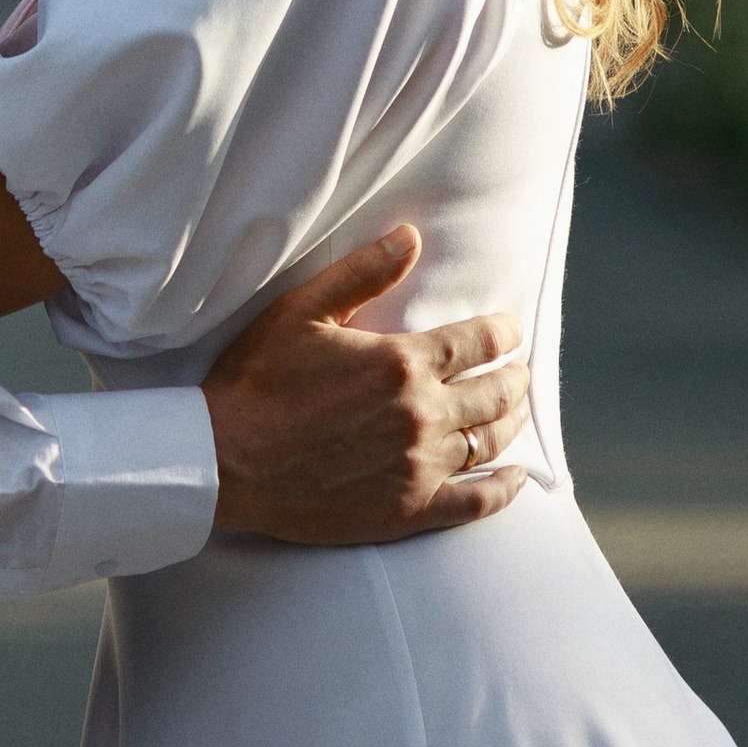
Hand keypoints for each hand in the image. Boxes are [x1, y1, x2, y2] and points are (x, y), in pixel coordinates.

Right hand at [203, 223, 531, 544]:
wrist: (227, 461)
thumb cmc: (257, 380)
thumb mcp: (304, 310)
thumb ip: (363, 272)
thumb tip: (411, 236)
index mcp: (400, 362)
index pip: (476, 342)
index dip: (502, 333)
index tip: (511, 330)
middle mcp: (420, 414)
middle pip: (492, 393)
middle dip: (514, 377)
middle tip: (520, 370)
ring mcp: (418, 467)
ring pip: (488, 442)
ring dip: (511, 423)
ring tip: (517, 411)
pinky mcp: (408, 510)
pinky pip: (475, 503)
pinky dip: (503, 491)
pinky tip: (515, 480)